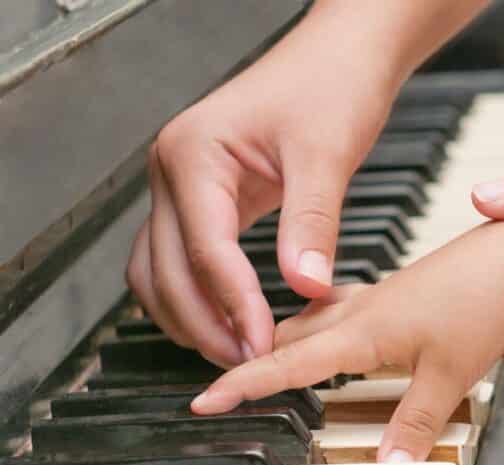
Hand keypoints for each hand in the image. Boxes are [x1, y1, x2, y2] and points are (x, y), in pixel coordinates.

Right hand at [126, 8, 401, 367]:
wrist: (338, 58)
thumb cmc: (331, 86)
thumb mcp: (326, 155)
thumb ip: (312, 223)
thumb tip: (306, 288)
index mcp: (193, 154)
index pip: (206, 250)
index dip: (234, 305)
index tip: (263, 346)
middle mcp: (172, 171)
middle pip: (167, 271)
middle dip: (205, 323)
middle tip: (250, 363)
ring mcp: (181, 186)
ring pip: (160, 273)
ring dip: (192, 318)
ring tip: (240, 352)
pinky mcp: (202, 200)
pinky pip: (183, 260)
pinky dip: (199, 297)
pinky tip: (235, 321)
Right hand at [191, 208, 503, 460]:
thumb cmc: (486, 299)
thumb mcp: (451, 375)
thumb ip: (414, 425)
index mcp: (362, 331)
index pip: (286, 364)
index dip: (243, 385)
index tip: (205, 400)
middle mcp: (360, 310)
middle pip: (287, 338)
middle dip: (250, 358)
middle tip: (221, 381)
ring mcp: (377, 297)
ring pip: (310, 320)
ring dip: (281, 340)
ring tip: (260, 357)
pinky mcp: (396, 292)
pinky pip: (338, 308)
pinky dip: (318, 323)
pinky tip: (328, 327)